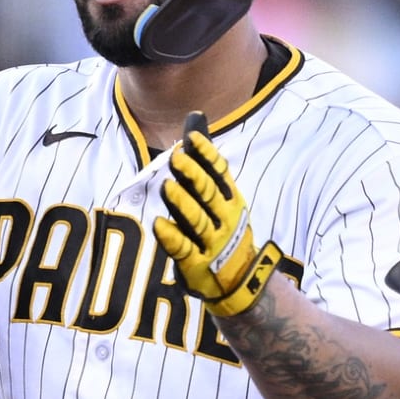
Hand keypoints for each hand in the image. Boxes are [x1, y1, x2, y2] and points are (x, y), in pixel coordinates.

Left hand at [154, 111, 282, 316]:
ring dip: (182, 203)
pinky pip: (182, 249)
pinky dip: (172, 237)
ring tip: (167, 187)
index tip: (192, 137)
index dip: (207, 155)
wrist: (240, 281)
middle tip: (177, 157)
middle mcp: (225, 219)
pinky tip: (159, 224)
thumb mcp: (219, 197)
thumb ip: (203, 160)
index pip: (220, 173)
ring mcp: (212, 242)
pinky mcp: (197, 264)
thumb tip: (195, 116)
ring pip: (197, 220)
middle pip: (209, 194)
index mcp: (230, 200)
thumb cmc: (222, 230)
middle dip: (194, 175)